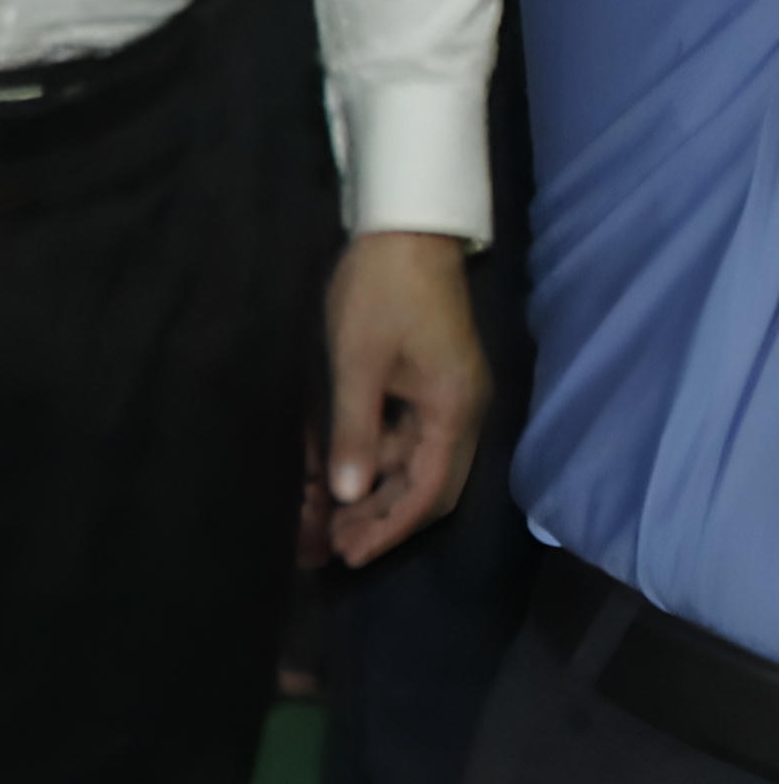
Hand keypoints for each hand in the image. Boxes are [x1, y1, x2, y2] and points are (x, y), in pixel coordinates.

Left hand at [323, 230, 486, 569]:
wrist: (406, 229)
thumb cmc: (381, 291)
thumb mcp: (359, 360)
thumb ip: (355, 429)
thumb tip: (346, 494)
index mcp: (454, 413)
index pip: (429, 493)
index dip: (390, 528)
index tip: (352, 554)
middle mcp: (460, 414)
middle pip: (424, 486)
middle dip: (380, 517)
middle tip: (331, 543)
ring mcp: (445, 398)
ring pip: (410, 462)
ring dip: (372, 489)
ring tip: (323, 513)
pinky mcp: (427, 382)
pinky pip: (402, 435)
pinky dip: (371, 454)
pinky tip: (336, 467)